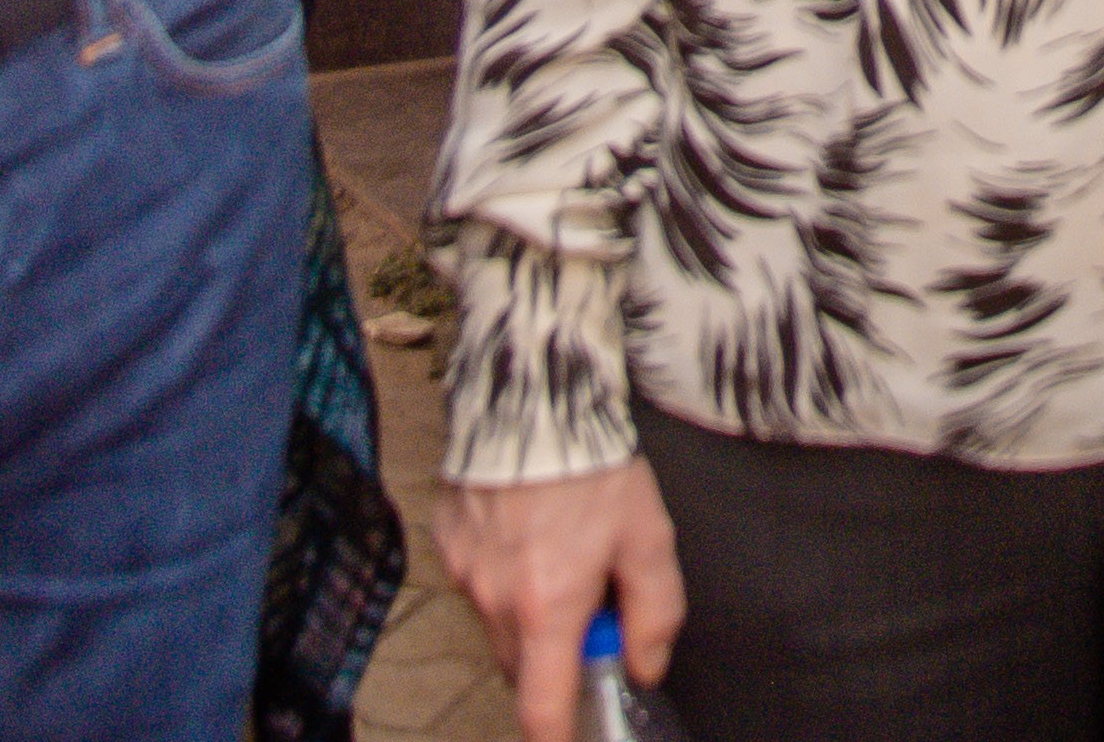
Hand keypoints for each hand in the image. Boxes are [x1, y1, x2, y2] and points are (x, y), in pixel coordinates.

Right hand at [442, 458, 681, 741]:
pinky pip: (477, 579)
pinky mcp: (448, 539)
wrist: (535, 395)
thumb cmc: (593, 464)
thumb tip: (645, 665)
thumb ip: (655, 614)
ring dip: (528, 611)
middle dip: (553, 655)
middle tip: (588, 604)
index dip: (559, 737)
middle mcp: (496, 598)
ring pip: (498, 623)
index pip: (542, 709)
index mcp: (547, 608)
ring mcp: (465, 569)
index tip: (571, 739)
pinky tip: (525, 527)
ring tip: (557, 550)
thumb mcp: (648, 539)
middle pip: (522, 666)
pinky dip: (502, 572)